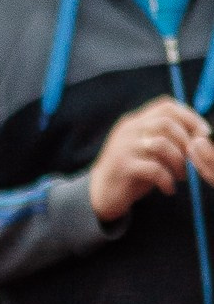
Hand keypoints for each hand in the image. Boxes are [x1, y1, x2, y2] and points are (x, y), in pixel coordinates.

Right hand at [87, 96, 213, 221]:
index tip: (203, 134)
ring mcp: (123, 147)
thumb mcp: (147, 150)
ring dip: (179, 162)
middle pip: (167, 123)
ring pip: (162, 144)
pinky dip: (167, 180)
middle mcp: (128, 130)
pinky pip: (154, 169)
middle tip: (194, 159)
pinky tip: (169, 189)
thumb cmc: (131, 173)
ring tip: (182, 176)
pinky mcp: (122, 167)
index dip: (189, 117)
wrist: (100, 196)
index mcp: (135, 121)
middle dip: (187, 140)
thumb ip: (166, 138)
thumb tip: (199, 136)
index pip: (166, 106)